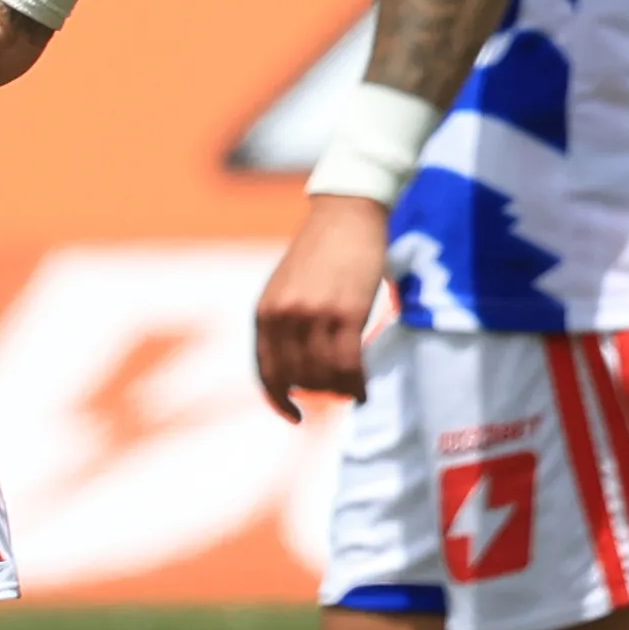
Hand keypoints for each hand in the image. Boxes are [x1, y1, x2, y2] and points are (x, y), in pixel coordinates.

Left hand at [253, 193, 397, 421]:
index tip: (295, 415)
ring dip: (339, 391)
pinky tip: (363, 391)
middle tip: (338, 393)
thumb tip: (297, 366)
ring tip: (352, 391)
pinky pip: (348, 365)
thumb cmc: (322, 250)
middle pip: (298, 378)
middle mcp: (284, 317)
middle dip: (319, 394)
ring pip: (324, 376)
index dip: (280, 401)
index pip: (267, 372)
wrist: (346, 214)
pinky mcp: (346, 313)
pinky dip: (356, 385)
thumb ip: (285, 322)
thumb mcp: (287, 287)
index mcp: (265, 313)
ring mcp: (314, 316)